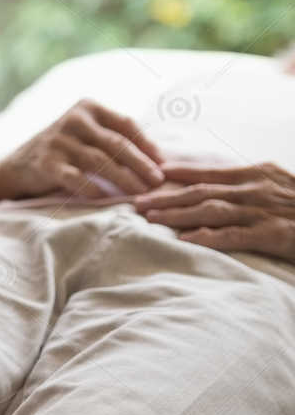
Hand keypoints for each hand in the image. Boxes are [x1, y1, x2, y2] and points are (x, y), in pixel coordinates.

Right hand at [0, 98, 167, 206]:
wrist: (17, 165)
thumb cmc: (64, 150)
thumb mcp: (87, 134)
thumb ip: (114, 138)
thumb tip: (159, 159)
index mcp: (88, 108)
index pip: (125, 124)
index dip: (147, 144)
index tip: (163, 164)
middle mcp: (73, 120)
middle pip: (115, 143)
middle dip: (140, 163)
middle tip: (158, 180)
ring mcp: (58, 141)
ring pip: (99, 160)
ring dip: (124, 178)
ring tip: (141, 192)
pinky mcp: (46, 163)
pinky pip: (74, 177)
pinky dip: (90, 187)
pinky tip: (105, 198)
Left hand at [131, 160, 294, 260]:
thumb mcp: (281, 188)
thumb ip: (252, 187)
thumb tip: (222, 190)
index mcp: (259, 173)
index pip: (209, 173)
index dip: (177, 175)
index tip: (150, 176)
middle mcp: (257, 188)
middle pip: (202, 190)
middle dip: (165, 195)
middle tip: (134, 201)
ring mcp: (265, 210)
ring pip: (211, 209)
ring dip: (177, 214)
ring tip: (149, 218)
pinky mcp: (274, 234)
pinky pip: (235, 235)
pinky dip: (208, 237)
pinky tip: (185, 240)